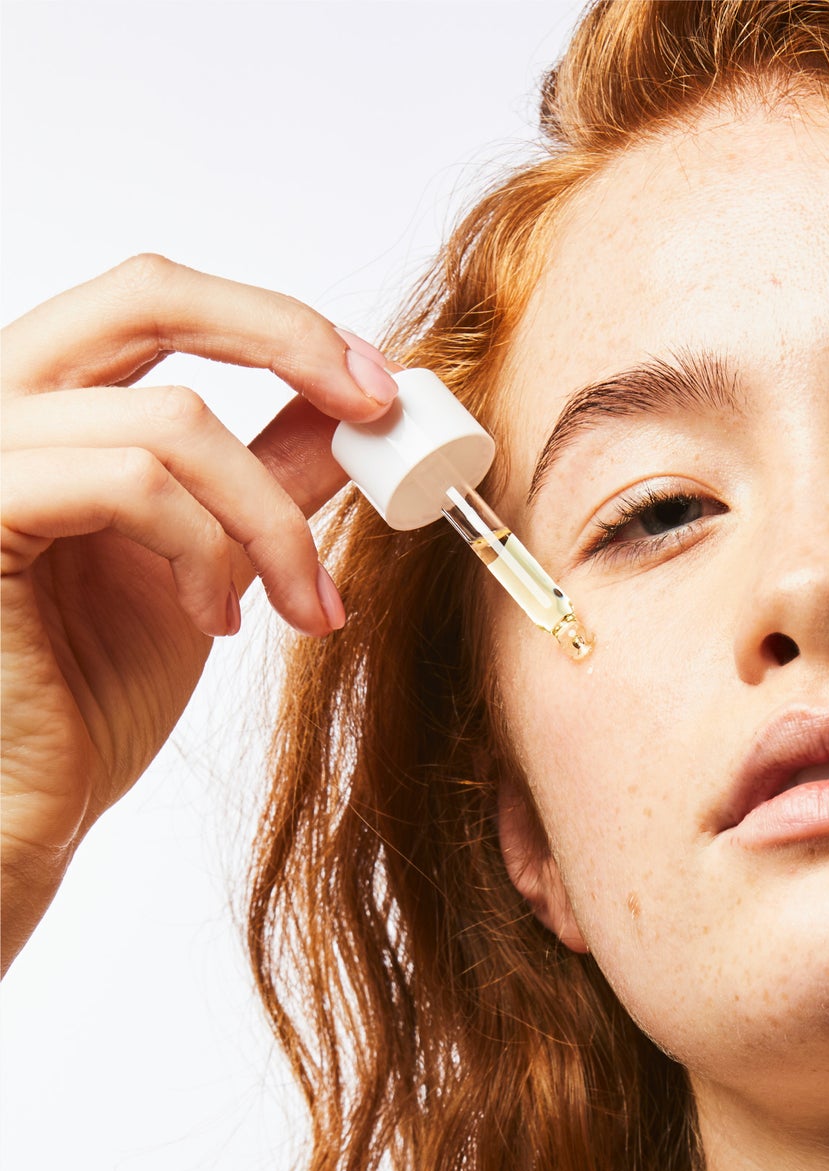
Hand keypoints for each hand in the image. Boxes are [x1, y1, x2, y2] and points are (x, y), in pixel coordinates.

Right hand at [0, 253, 397, 971]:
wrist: (23, 806)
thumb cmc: (92, 694)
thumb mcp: (210, 562)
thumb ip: (263, 478)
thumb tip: (350, 413)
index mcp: (49, 407)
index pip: (155, 299)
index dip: (279, 321)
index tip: (378, 385)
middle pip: (147, 293)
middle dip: (289, 340)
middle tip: (379, 408)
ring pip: (173, 421)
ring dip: (271, 522)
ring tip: (300, 604)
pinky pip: (130, 485)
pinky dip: (208, 553)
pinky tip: (214, 622)